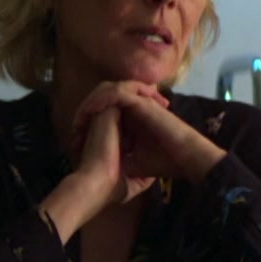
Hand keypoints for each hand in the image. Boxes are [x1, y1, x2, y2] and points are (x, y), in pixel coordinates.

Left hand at [71, 81, 225, 183]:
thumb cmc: (165, 161)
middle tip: (75, 128)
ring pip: (108, 94)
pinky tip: (90, 112)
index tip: (78, 139)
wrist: (185, 159)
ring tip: (78, 120)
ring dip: (91, 105)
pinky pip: (117, 94)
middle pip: (105, 100)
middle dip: (87, 112)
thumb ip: (122, 157)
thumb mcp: (136, 162)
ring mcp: (140, 102)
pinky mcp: (143, 102)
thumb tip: (106, 167)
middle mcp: (137, 107)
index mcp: (135, 119)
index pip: (108, 112)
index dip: (91, 122)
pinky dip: (102, 101)